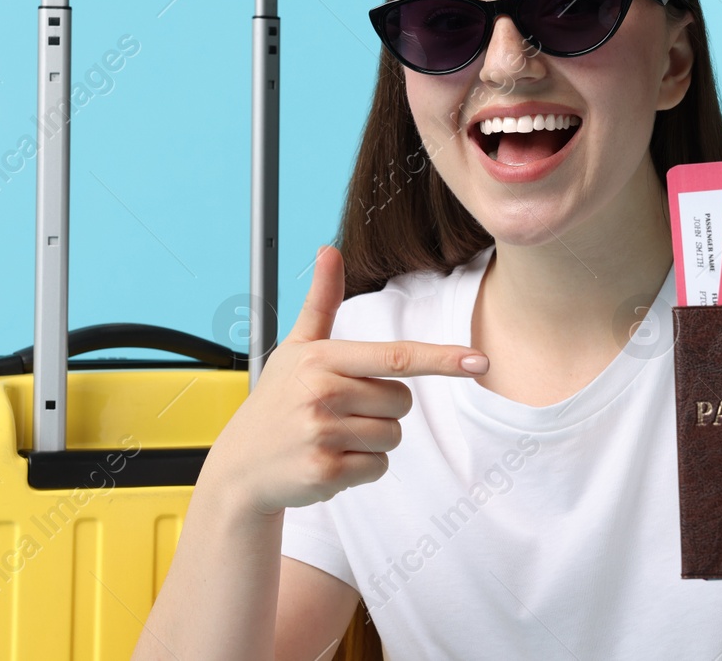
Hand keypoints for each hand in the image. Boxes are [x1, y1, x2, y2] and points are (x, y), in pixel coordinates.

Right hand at [204, 244, 491, 517]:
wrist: (241, 466)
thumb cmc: (277, 400)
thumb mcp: (296, 348)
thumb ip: (320, 301)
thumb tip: (329, 249)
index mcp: (322, 359)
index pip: (395, 357)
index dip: (441, 359)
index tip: (479, 361)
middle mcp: (322, 393)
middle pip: (402, 401)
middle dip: (381, 409)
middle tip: (340, 412)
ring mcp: (322, 435)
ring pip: (393, 437)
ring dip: (372, 441)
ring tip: (332, 436)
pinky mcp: (324, 472)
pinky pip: (377, 468)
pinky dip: (361, 469)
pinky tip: (328, 460)